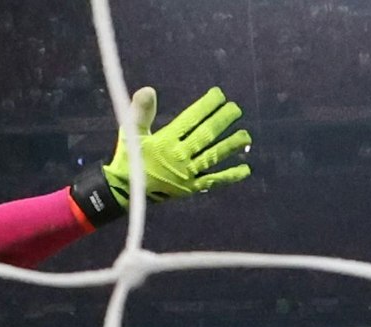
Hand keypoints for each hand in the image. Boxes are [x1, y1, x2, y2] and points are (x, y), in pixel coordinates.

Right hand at [103, 87, 250, 204]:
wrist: (124, 192)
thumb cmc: (128, 158)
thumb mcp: (130, 132)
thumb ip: (140, 111)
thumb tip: (148, 90)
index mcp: (165, 141)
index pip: (191, 120)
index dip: (206, 106)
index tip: (219, 95)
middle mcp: (179, 156)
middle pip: (206, 135)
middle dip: (222, 121)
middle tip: (236, 109)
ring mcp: (186, 174)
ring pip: (213, 156)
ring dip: (231, 145)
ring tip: (245, 136)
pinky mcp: (190, 188)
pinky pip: (213, 180)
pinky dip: (230, 175)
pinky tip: (245, 169)